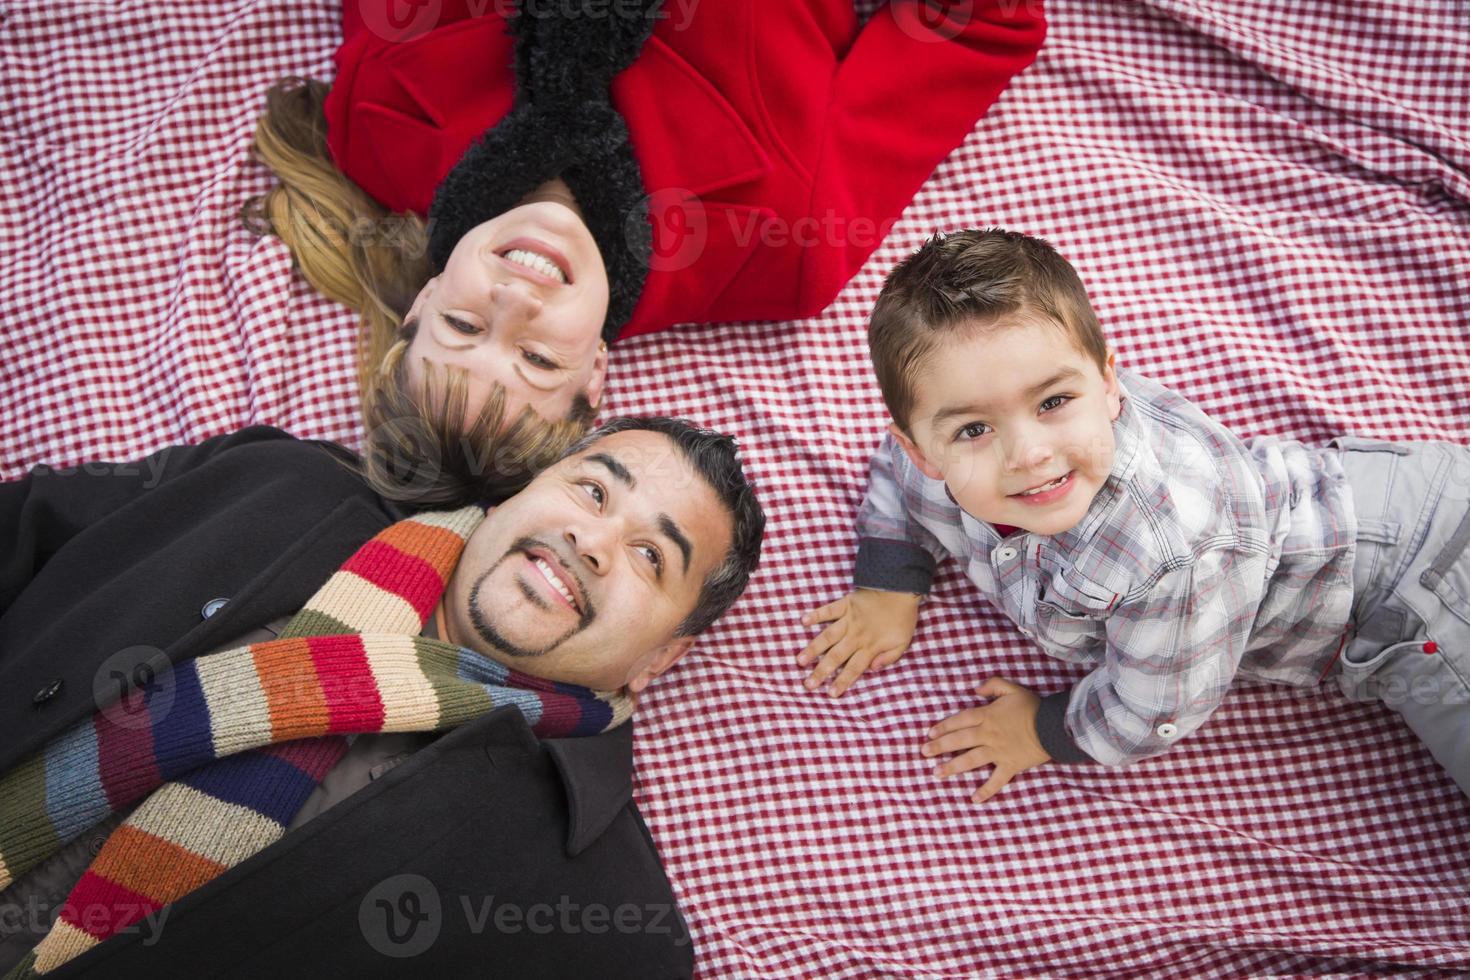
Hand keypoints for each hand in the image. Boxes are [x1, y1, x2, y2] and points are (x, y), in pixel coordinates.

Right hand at [796, 589, 920, 696]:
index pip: (854, 668)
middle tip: (808, 684)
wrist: (901, 588)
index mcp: (871, 646)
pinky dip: (816, 615)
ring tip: (800, 660)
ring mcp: (849, 619)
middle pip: (836, 657)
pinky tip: (803, 621)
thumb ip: (889, 657)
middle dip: (821, 671)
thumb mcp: (903, 642)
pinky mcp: (845, 604)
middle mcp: (856, 635)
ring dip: (813, 649)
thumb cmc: (903, 617)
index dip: (842, 682)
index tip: (830, 694)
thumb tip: (872, 669)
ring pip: (828, 637)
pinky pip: (828, 610)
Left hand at [922, 678, 1049, 803]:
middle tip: (923, 752)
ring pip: (971, 760)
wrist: (1054, 726)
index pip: (960, 721)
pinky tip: (974, 799)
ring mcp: (998, 752)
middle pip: (960, 740)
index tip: (930, 733)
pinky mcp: (1010, 765)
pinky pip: (996, 780)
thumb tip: (975, 689)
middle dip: (940, 746)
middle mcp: (988, 735)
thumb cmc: (1033, 707)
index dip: (944, 726)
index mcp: (987, 716)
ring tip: (937, 773)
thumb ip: (993, 685)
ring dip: (953, 767)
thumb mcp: (1012, 688)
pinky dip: (986, 790)